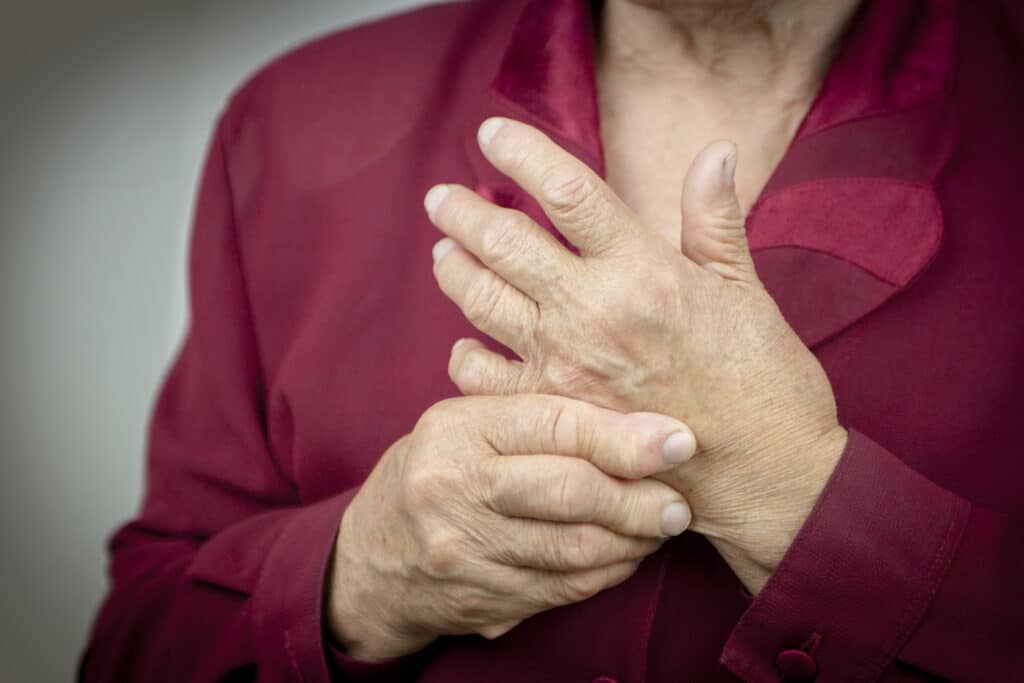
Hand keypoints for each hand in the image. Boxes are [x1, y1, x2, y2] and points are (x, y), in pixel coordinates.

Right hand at [327, 394, 696, 659]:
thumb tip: (640, 425)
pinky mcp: (481, 596)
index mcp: (457, 429)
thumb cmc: (439, 473)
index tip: (679, 441)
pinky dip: (606, 573)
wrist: (374, 558)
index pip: (554, 424)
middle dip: (638, 499)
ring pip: (574, 548)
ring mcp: (465, 549)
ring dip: (631, 541)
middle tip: (677, 503)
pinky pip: (564, 587)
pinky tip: (624, 556)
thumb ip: (536, 418)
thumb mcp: (468, 427)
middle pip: (569, 491)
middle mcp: (455, 486)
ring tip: (658, 527)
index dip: (624, 435)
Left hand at [425, 118, 847, 590]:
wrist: (766, 475)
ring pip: (482, 301)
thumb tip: (715, 150)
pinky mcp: (554, 414)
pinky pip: (484, 378)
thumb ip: (715, 219)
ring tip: (443, 253)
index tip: (493, 133)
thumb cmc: (764, 381)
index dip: (522, 152)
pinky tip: (464, 345)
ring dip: (455, 271)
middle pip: (505, 241)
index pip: (566, 190)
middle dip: (463, 212)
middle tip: (440, 197)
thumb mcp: (744, 290)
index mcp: (643, 268)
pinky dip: (466, 357)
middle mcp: (593, 310)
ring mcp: (565, 365)